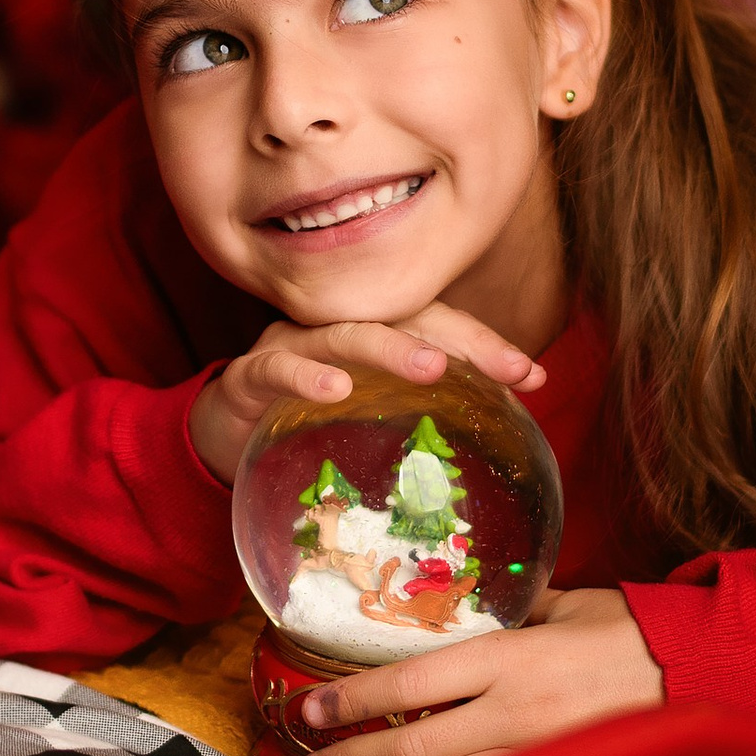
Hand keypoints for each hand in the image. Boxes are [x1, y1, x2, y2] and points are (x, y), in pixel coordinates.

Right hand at [188, 309, 545, 485]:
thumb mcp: (370, 421)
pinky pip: (277, 367)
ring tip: (432, 367)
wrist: (221, 437)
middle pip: (404, 318)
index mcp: (372, 335)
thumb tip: (496, 438)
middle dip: (459, 341)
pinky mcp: (249, 375)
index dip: (486, 346)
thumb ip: (418, 418)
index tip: (534, 376)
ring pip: (346, 333)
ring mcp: (292, 346)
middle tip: (507, 368)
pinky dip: (306, 373)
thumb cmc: (306, 423)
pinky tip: (335, 388)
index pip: (438, 326)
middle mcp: (336, 328)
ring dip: (392, 347)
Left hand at [295, 589, 664, 755]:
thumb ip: (509, 612)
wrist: (707, 677)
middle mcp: (515, 717)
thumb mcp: (565, 603)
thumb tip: (465, 608)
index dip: (351, 702)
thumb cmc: (634, 632)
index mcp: (510, 660)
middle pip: (411, 750)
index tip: (311, 710)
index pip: (408, 686)